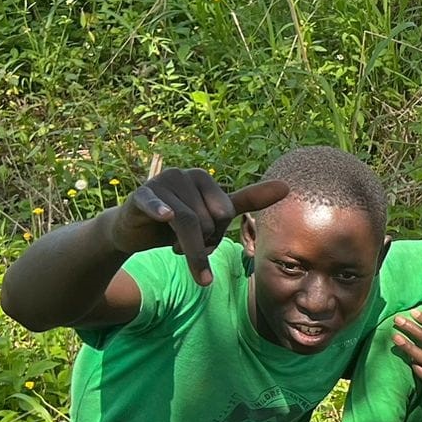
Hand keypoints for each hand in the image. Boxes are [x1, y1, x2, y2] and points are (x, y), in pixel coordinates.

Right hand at [108, 170, 288, 285]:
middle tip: (184, 241)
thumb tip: (287, 186)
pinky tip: (164, 216)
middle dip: (201, 242)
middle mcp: (184, 174)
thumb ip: (247, 201)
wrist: (133, 230)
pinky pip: (157, 205)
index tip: (202, 237)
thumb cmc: (178, 223)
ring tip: (173, 244)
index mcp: (205, 178)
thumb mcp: (214, 213)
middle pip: (210, 222)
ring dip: (184, 246)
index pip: (226, 215)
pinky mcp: (141, 196)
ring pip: (190, 225)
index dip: (216, 235)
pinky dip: (161, 212)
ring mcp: (161, 183)